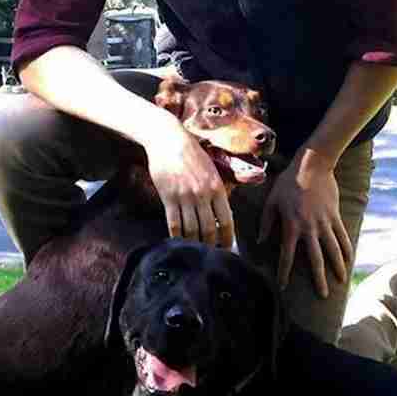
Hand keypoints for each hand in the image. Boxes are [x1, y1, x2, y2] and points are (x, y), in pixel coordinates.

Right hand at [141, 115, 233, 248]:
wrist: (168, 140)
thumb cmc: (191, 154)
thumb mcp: (211, 170)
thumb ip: (216, 190)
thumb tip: (220, 212)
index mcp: (217, 188)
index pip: (226, 220)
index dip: (228, 238)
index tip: (227, 248)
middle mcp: (203, 195)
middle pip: (209, 229)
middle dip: (211, 245)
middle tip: (210, 255)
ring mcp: (185, 197)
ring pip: (191, 229)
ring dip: (194, 243)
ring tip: (195, 251)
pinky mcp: (168, 197)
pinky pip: (174, 223)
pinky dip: (176, 236)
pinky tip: (178, 242)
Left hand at [258, 149, 352, 297]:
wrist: (312, 165)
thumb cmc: (288, 182)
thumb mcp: (272, 200)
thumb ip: (266, 222)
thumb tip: (262, 242)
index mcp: (292, 226)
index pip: (287, 255)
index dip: (284, 272)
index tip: (283, 286)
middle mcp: (310, 228)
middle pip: (315, 259)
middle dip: (318, 279)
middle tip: (322, 296)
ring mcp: (325, 222)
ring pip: (333, 250)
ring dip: (337, 267)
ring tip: (341, 282)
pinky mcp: (335, 215)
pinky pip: (342, 235)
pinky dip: (347, 248)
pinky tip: (350, 260)